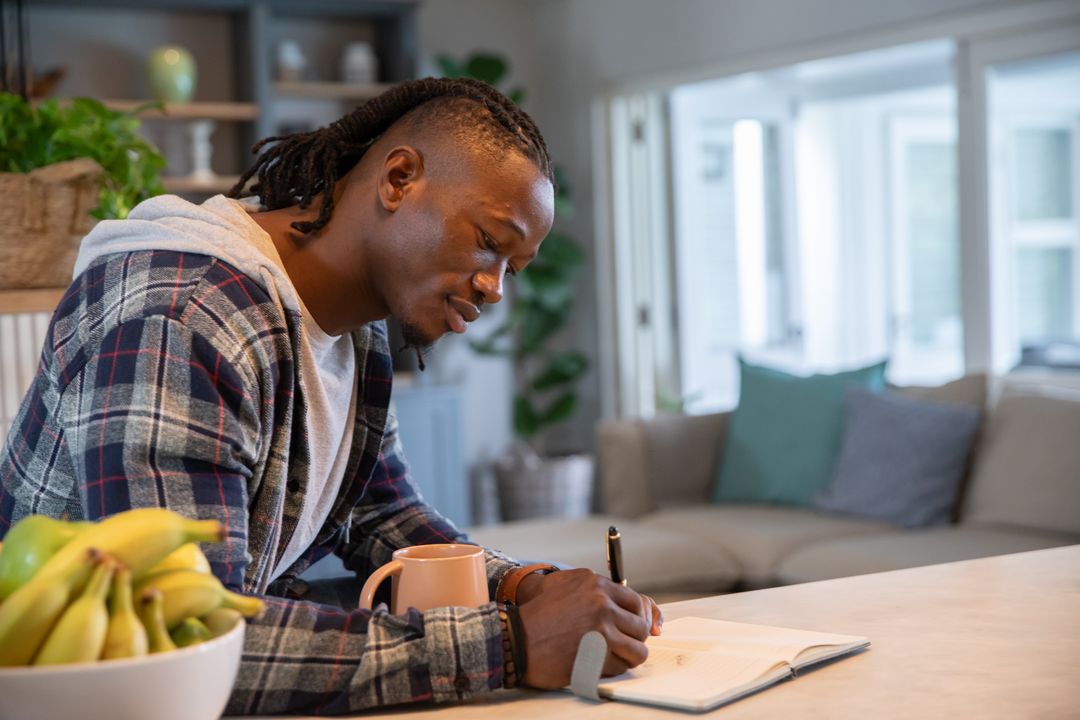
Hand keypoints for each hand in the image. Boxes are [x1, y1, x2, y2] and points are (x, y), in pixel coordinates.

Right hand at [515, 569, 658, 688]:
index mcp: (596, 585)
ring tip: (615, 656)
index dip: (636, 618)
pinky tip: (598, 664)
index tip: (632, 628)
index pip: (636, 602)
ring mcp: (601, 630)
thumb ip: (592, 587)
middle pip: (640, 626)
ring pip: (637, 649)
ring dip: (628, 655)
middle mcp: (602, 604)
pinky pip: (621, 666)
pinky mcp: (598, 655)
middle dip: (633, 638)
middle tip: (622, 644)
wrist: (516, 639)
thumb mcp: (563, 584)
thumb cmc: (537, 614)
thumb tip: (618, 598)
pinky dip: (612, 668)